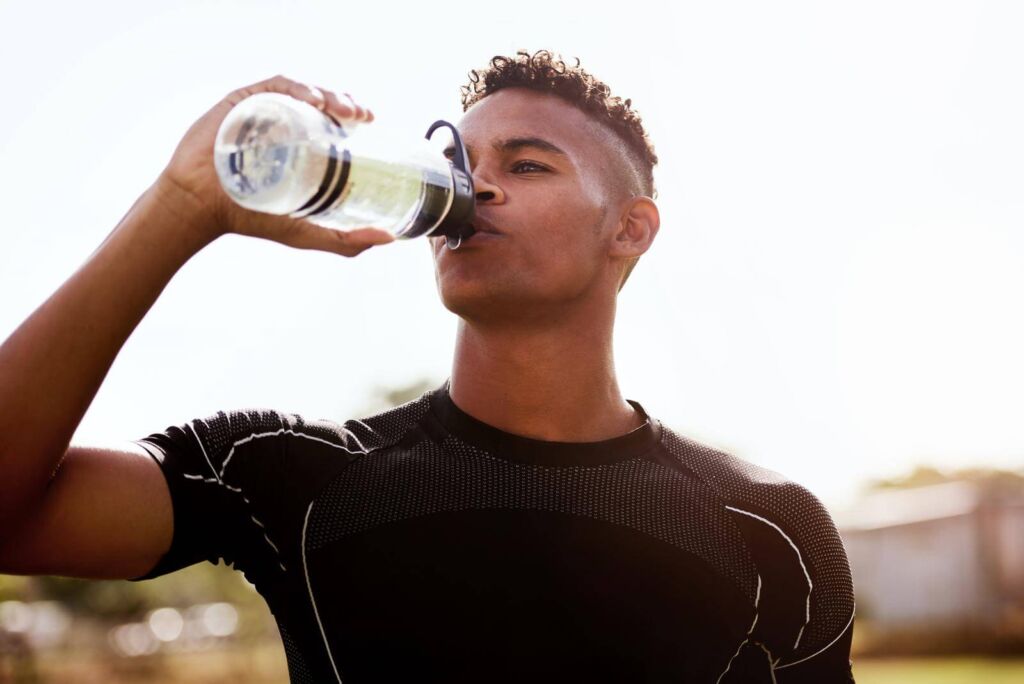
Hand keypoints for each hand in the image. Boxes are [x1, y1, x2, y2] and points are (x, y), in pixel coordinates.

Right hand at [154, 75, 393, 256]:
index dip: (357, 115)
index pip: (335, 121)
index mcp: (301, 143)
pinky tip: (313, 100)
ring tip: (345, 111)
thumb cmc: (253, 218)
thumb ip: (347, 240)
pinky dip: (296, 88)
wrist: (202, 208)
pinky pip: (272, 86)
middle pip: (323, 102)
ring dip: (329, 93)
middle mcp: (284, 122)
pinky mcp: (241, 101)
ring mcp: (263, 110)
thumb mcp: (307, 232)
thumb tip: (390, 239)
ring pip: (303, 90)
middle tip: (362, 116)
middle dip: (347, 102)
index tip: (373, 121)